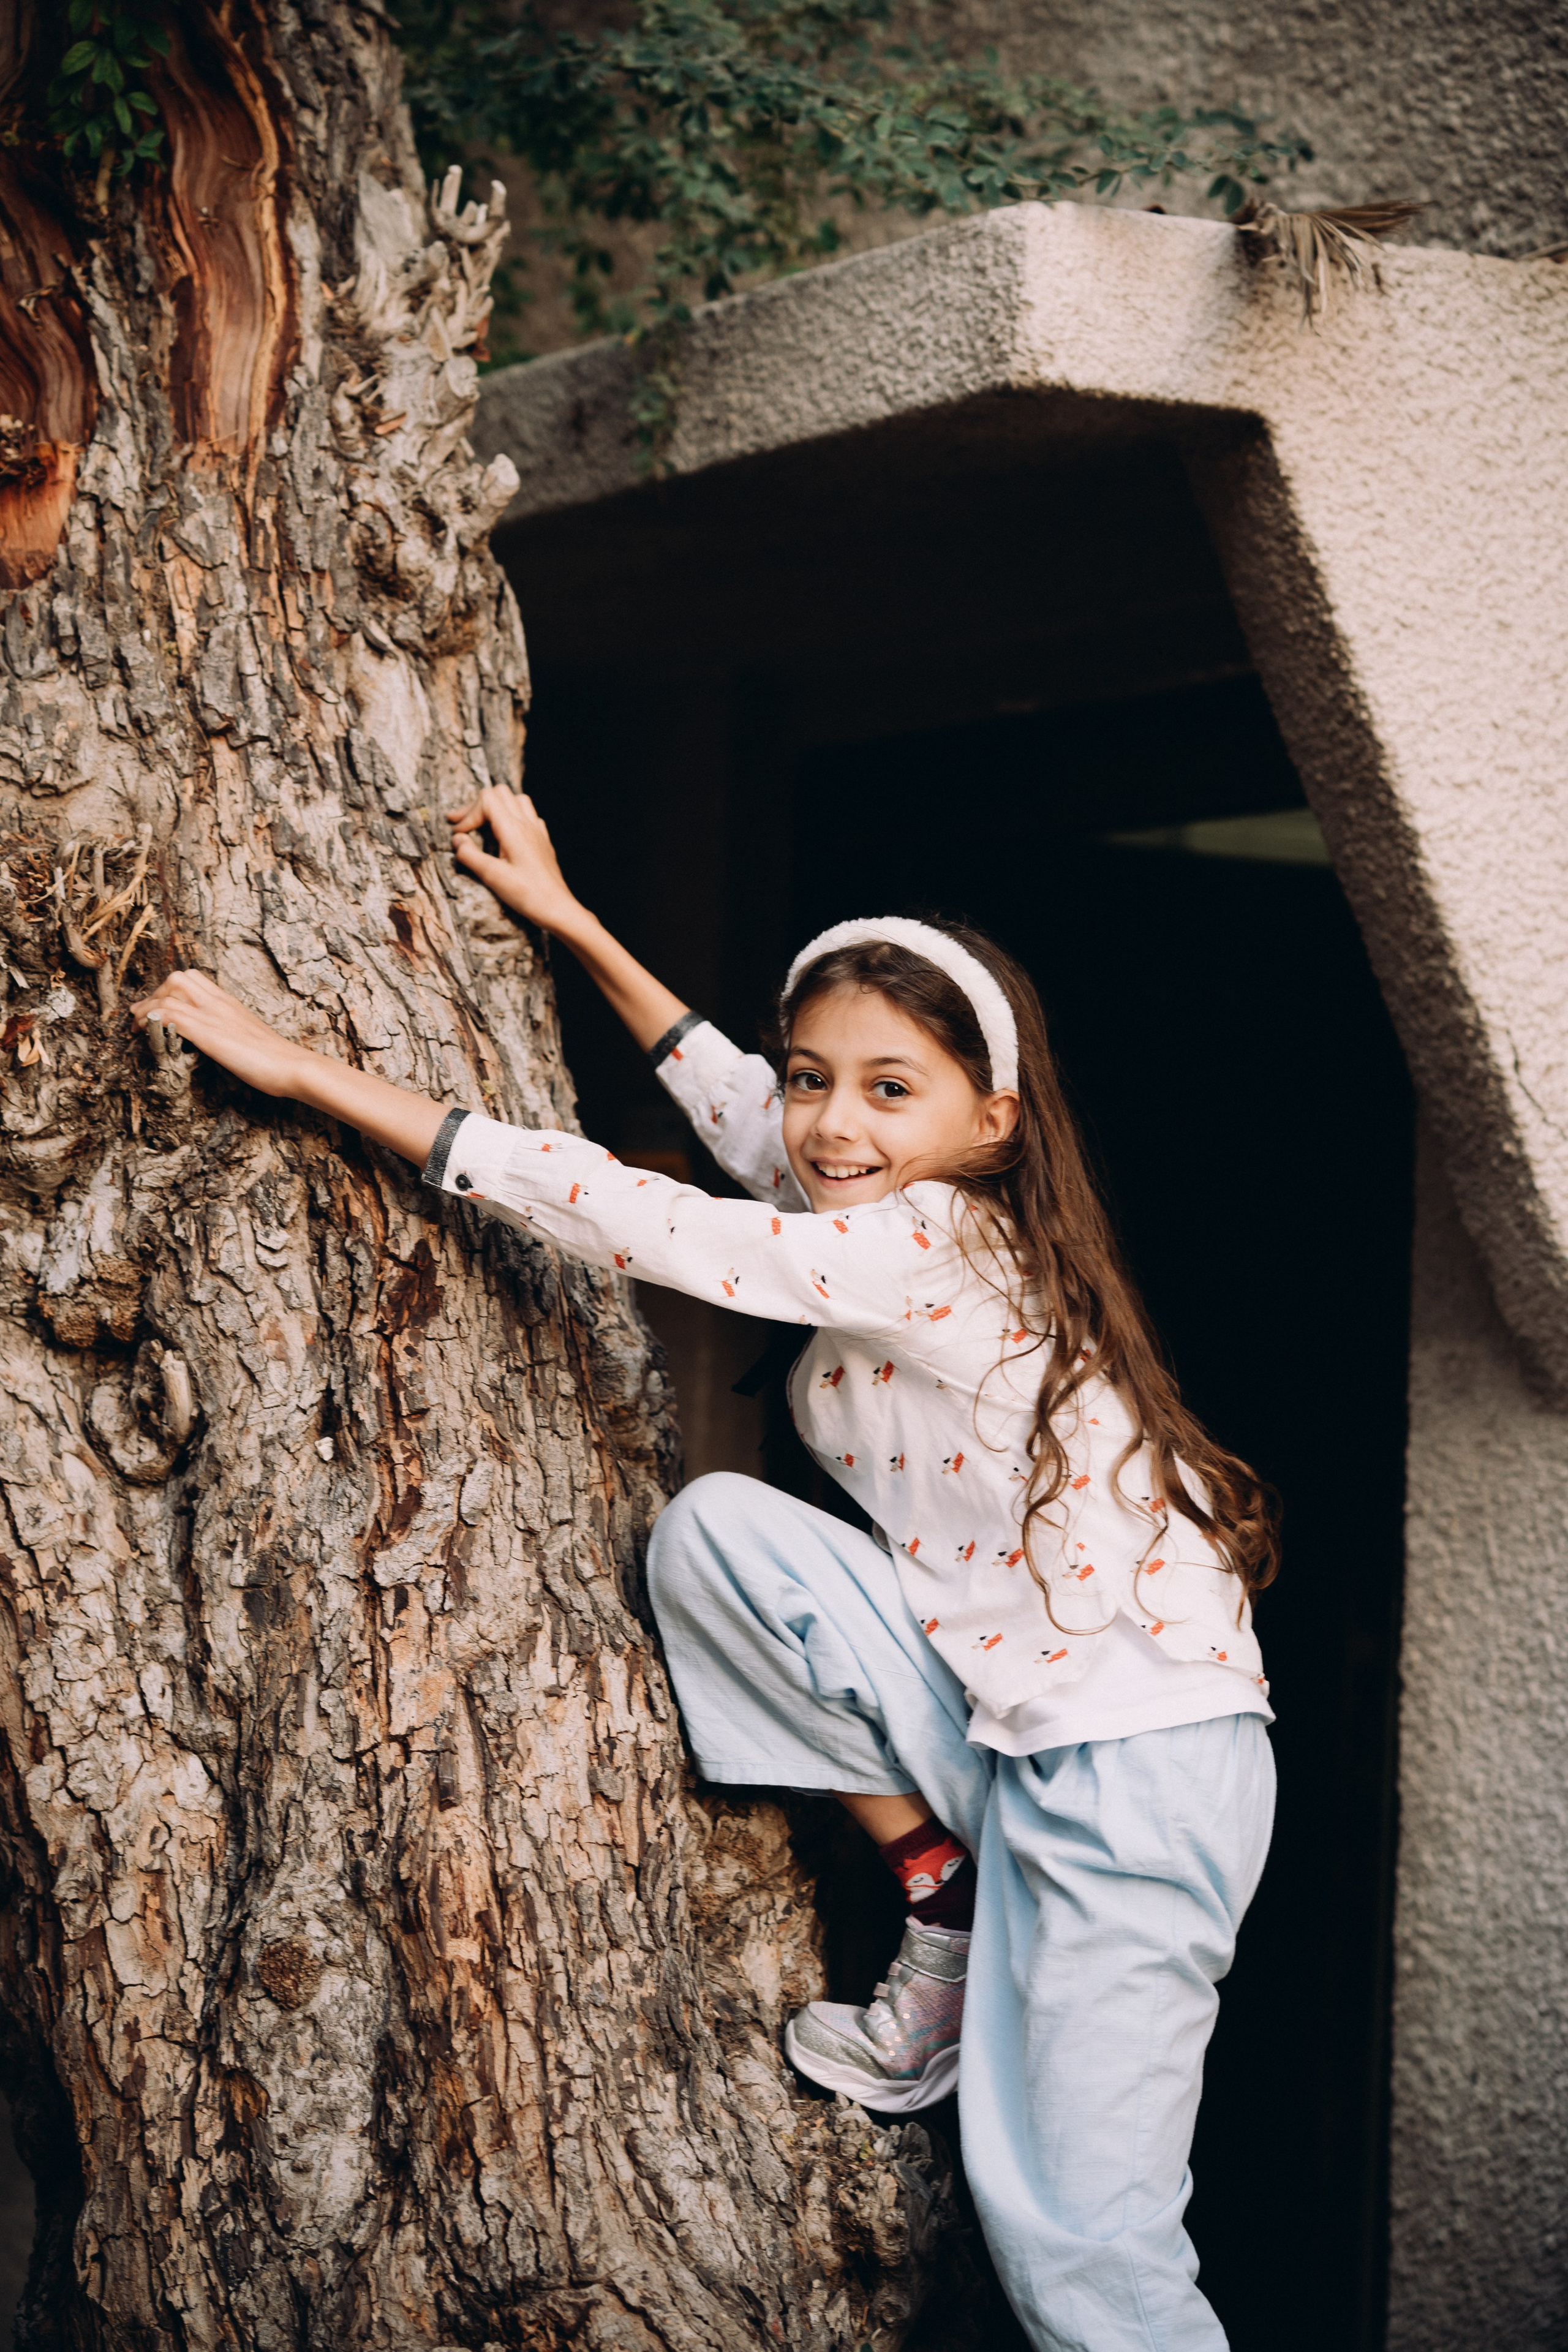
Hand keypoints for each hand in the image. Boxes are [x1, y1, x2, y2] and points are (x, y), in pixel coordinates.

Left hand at [132, 970, 311, 1097]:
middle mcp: (220, 1003)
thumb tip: (222, 1041)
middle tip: (142, 1016)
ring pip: (169, 993)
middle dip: (154, 995)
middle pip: (177, 979)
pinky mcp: (208, 1033)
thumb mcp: (250, 1037)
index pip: (194, 978)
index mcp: (229, 1003)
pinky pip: (171, 1015)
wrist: (293, 1066)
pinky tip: (146, 1032)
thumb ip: (232, 1032)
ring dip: (147, 1008)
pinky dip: (152, 1019)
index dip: (168, 990)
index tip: (156, 1007)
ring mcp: (213, 1016)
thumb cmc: (277, 1059)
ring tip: (136, 1026)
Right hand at [447, 787, 582, 933]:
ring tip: (482, 824)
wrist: (557, 907)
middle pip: (500, 793)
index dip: (468, 814)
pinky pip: (528, 815)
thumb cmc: (527, 894)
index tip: (459, 836)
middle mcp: (527, 824)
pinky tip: (505, 834)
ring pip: (516, 800)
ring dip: (496, 807)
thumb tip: (457, 839)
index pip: (486, 800)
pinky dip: (512, 817)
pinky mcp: (542, 840)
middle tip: (462, 824)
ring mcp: (537, 830)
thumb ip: (470, 855)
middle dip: (477, 806)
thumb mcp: (492, 876)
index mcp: (513, 829)